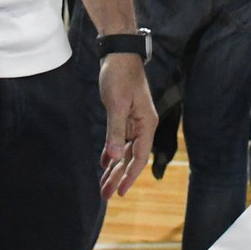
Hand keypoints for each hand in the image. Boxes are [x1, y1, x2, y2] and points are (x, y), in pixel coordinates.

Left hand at [97, 54, 156, 199]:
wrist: (119, 54)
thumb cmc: (120, 76)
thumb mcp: (116, 104)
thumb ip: (116, 132)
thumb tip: (116, 158)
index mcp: (147, 123)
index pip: (140, 156)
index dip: (130, 176)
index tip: (121, 192)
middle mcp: (143, 124)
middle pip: (132, 157)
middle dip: (119, 177)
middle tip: (105, 195)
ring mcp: (134, 121)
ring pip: (125, 150)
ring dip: (114, 168)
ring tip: (103, 186)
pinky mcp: (124, 115)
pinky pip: (119, 140)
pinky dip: (111, 152)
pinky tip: (104, 164)